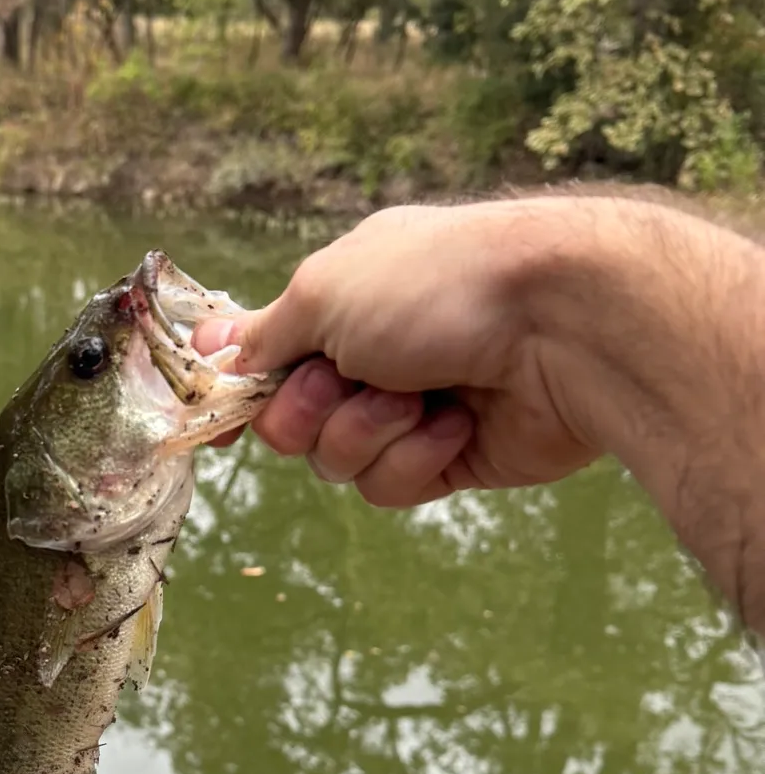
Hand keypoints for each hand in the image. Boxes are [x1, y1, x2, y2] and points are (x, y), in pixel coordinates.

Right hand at [193, 202, 609, 506]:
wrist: (562, 327)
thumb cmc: (436, 287)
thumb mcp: (324, 292)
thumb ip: (262, 334)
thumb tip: (212, 348)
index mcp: (342, 299)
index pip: (267, 353)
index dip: (242, 384)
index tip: (223, 406)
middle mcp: (371, 353)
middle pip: (288, 419)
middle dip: (306, 410)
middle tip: (343, 382)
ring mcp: (408, 408)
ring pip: (334, 460)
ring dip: (364, 432)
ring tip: (416, 398)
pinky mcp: (448, 460)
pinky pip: (388, 485)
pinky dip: (414, 456)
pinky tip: (456, 422)